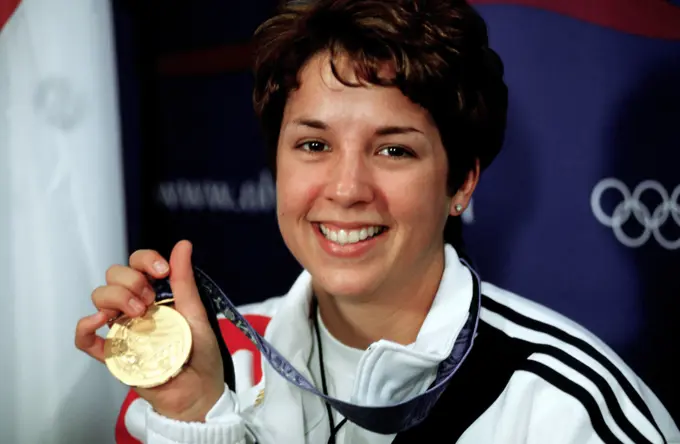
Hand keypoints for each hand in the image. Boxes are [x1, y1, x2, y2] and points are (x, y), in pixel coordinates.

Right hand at [75, 240, 224, 421]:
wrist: (198, 390)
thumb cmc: (199, 352)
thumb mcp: (196, 312)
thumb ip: (185, 280)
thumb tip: (183, 244)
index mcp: (155, 293)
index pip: (136, 263)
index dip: (145, 260)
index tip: (162, 271)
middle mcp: (134, 307)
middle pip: (114, 276)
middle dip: (131, 280)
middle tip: (151, 299)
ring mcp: (122, 329)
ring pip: (100, 299)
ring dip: (115, 298)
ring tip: (139, 313)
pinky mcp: (112, 354)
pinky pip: (85, 339)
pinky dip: (84, 327)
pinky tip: (99, 322)